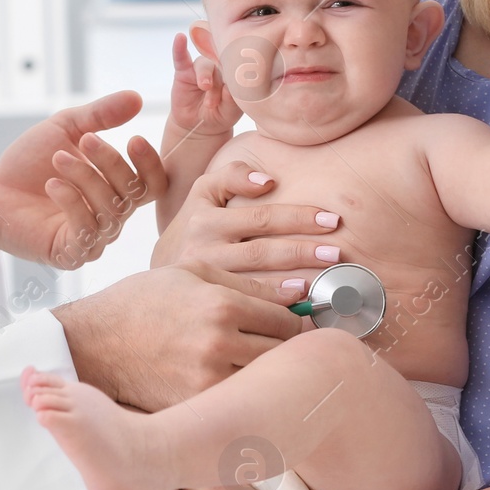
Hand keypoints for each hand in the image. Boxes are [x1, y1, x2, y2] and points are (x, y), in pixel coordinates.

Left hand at [0, 91, 166, 267]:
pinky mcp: (73, 254)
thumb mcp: (66, 128)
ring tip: (58, 159)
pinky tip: (52, 185)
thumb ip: (101, 114)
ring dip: (86, 178)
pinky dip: (72, 202)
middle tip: (84, 140)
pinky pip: (88, 231)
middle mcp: (111, 216)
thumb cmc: (29, 161)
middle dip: (110, 163)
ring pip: (111, 210)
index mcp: (116, 189)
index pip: (153, 185)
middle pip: (132, 193)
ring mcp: (94, 238)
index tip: (133, 139)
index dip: (150, 165)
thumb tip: (137, 98)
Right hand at [51, 262, 307, 411]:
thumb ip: (243, 281)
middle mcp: (218, 344)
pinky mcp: (193, 407)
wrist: (92, 343)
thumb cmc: (141, 302)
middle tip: (278, 350)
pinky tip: (233, 388)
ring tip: (258, 370)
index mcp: (221, 306)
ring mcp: (206, 381)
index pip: (287, 322)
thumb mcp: (189, 272)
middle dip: (286, 352)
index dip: (295, 324)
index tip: (290, 329)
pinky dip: (242, 398)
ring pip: (264, 384)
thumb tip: (295, 295)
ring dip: (268, 378)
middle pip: (284, 356)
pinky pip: (236, 405)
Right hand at [151, 160, 344, 292]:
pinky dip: (273, 311)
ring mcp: (204, 286)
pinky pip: (246, 312)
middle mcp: (202, 253)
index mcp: (204, 220)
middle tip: (336, 253)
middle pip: (262, 252)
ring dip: (290, 286)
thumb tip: (267, 181)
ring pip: (254, 286)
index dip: (298, 217)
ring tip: (320, 283)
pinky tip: (295, 310)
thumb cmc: (189, 234)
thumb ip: (231, 177)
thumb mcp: (200, 196)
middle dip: (303, 251)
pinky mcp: (207, 311)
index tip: (331, 220)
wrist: (153, 286)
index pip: (260, 217)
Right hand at [167, 32, 239, 138]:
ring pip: (204, 65)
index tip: (238, 81)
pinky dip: (179, 47)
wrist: (197, 126)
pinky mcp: (184, 71)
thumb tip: (230, 87)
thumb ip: (232, 100)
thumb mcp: (229, 112)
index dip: (237, 71)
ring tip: (204, 89)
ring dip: (205, 77)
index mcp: (234, 74)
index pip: (238, 66)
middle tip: (217, 97)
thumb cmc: (219, 116)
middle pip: (221, 64)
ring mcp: (201, 68)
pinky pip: (181, 57)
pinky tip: (179, 38)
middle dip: (220, 80)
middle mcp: (219, 67)